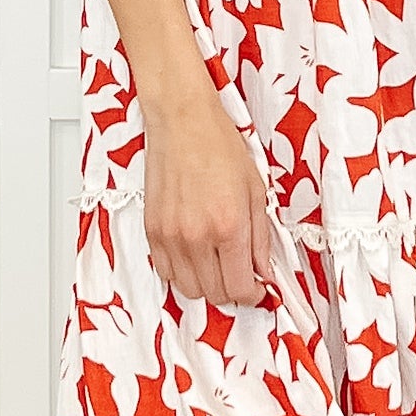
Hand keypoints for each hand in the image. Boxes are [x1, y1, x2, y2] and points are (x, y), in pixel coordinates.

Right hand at [142, 88, 277, 306]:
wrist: (182, 121)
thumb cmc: (220, 147)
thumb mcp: (256, 191)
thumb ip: (261, 237)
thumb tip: (264, 270)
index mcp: (229, 226)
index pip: (240, 288)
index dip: (253, 294)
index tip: (258, 288)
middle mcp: (196, 237)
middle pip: (214, 294)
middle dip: (232, 291)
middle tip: (241, 276)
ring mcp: (170, 236)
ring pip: (188, 289)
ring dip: (207, 286)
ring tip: (218, 266)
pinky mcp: (152, 230)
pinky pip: (165, 272)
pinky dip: (181, 274)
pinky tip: (195, 257)